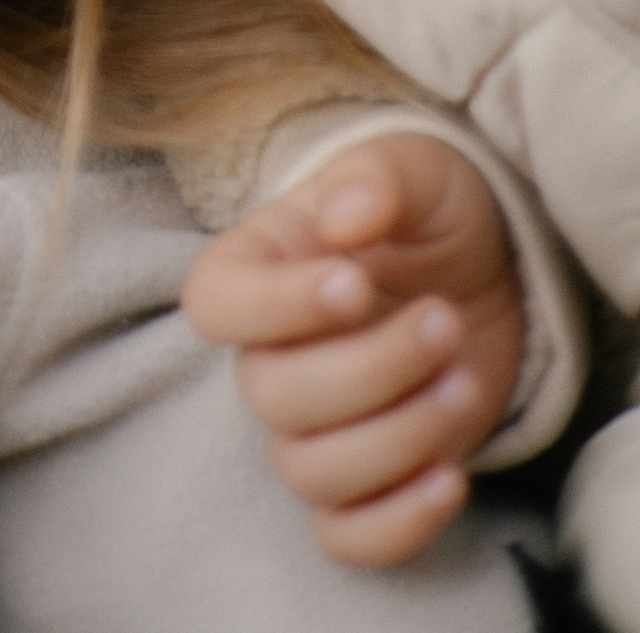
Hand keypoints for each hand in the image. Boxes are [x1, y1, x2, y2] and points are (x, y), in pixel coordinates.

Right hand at [182, 134, 524, 568]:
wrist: (489, 268)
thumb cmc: (429, 209)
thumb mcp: (413, 168)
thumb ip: (376, 180)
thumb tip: (345, 220)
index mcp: (257, 266)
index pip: (214, 305)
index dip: (276, 308)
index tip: (356, 284)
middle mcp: (269, 353)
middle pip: (272, 396)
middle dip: (371, 368)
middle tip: (443, 321)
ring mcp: (316, 426)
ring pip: (311, 470)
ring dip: (398, 437)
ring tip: (463, 382)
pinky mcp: (368, 481)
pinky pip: (345, 537)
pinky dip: (396, 524)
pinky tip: (452, 476)